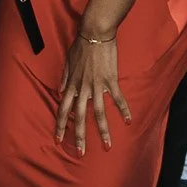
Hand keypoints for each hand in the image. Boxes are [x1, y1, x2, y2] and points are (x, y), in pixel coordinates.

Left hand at [54, 35, 130, 154]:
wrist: (95, 33)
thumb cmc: (80, 45)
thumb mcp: (67, 61)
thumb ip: (64, 77)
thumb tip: (59, 90)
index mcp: (71, 84)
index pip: (62, 109)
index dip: (60, 125)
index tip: (57, 139)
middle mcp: (82, 88)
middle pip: (79, 117)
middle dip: (79, 136)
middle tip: (80, 153)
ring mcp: (97, 86)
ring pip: (98, 113)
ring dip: (103, 131)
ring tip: (107, 146)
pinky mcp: (110, 81)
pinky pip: (117, 99)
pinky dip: (124, 110)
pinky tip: (129, 121)